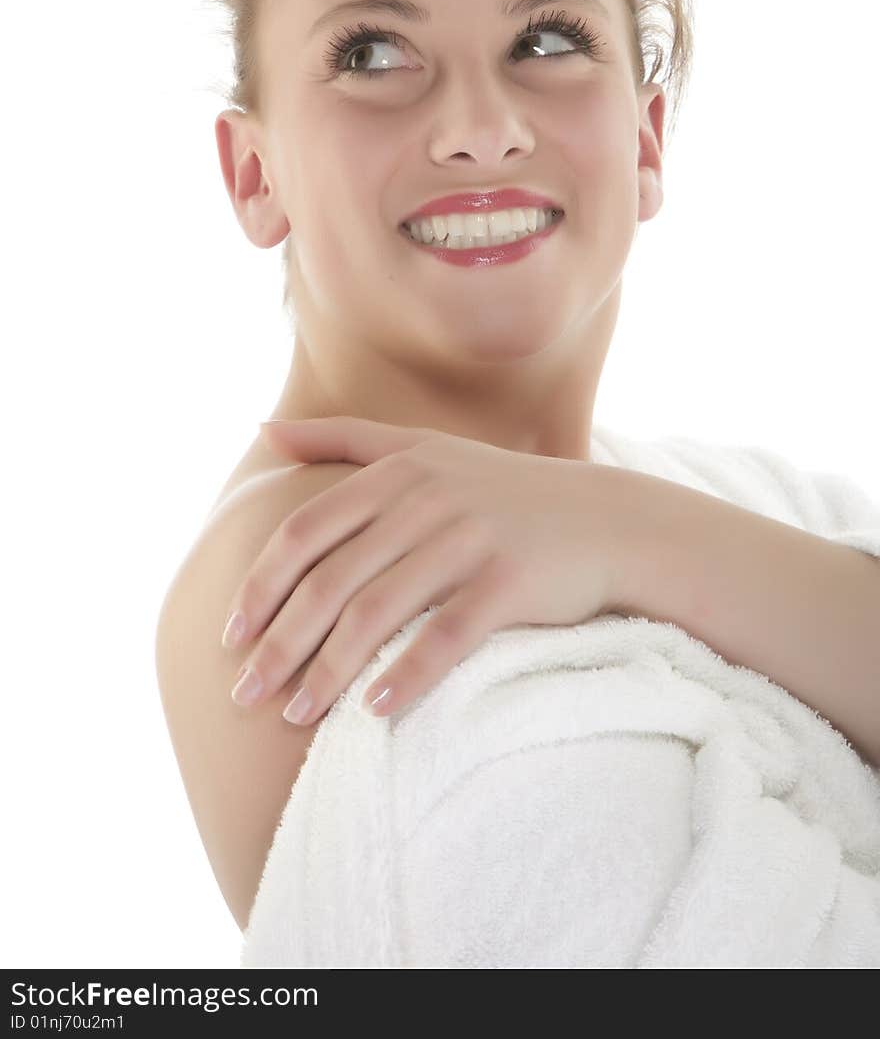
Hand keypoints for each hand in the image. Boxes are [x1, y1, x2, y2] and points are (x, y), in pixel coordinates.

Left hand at [222, 416, 630, 723]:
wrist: (606, 519)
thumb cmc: (501, 489)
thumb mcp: (422, 448)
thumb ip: (342, 438)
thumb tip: (263, 429)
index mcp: (398, 471)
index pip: (306, 533)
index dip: (261, 586)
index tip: (230, 635)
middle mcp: (427, 499)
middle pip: (331, 580)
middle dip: (281, 643)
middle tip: (246, 695)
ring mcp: (470, 538)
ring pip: (379, 613)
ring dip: (329, 672)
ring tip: (296, 715)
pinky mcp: (510, 581)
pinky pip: (447, 635)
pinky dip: (407, 675)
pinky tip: (376, 711)